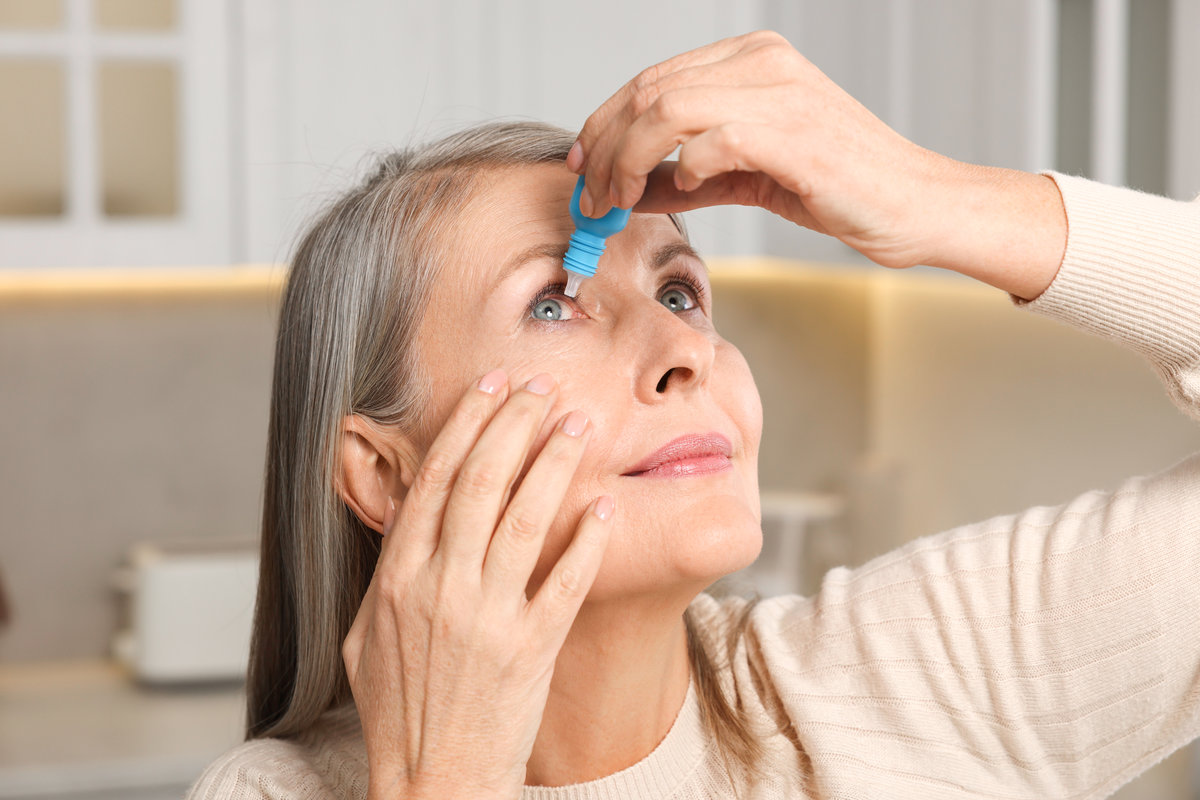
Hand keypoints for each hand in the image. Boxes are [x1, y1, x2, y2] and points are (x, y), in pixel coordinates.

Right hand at [341, 371, 612, 799]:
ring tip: (577, 423)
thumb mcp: (368, 636)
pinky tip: (605, 507)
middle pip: (480, 481)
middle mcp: (440, 588)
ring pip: (523, 518)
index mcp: (397, 578)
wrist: (432, 781)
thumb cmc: (400, 711)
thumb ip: (389, 573)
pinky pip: (565, 582)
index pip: (434, 479)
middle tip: (542, 386)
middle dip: (514, 422)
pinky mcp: (531, 649)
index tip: (492, 387)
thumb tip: (409, 519)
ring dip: (553, 462)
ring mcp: (487, 618)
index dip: (467, 424)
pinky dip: (586, 540)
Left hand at [569, 31, 1064, 298]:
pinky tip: (685, 190)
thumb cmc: (838, 188)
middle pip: (647, 91)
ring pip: (665, 109)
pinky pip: (709, 141)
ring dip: (627, 161)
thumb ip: (690, 175)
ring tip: (618, 202)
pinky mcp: (791, 131)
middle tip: (590, 195)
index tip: (583, 164)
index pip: (652, 79)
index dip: (605, 123)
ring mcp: (777, 91)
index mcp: (751, 59)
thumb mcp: (749, 176)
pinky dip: (683, 170)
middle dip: (604, 147)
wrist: (913, 206)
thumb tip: (630, 190)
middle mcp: (761, 62)